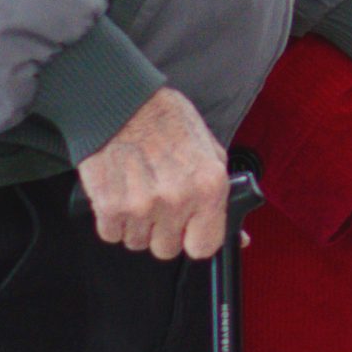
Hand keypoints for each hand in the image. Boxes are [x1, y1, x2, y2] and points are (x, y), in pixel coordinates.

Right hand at [76, 87, 229, 261]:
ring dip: (136, 223)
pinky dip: (112, 217)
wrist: (121, 101)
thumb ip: (222, 195)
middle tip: (157, 199)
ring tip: (137, 188)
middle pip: (166, 249)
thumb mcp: (209, 151)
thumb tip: (241, 238)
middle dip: (161, 230)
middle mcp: (178, 199)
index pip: (205, 246)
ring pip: (137, 242)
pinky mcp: (110, 206)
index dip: (193, 237)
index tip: (187, 227)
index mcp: (209, 186)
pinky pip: (111, 233)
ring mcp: (142, 205)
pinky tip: (119, 189)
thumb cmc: (167, 120)